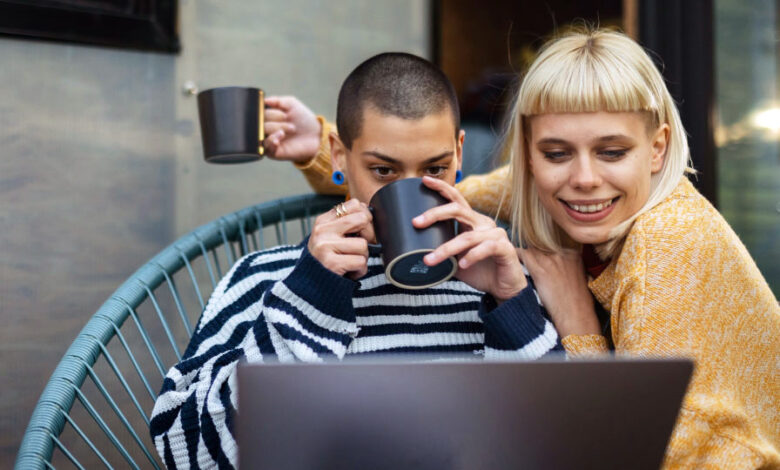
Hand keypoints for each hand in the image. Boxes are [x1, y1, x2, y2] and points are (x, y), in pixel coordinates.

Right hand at [263, 96, 321, 162]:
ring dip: (276, 127)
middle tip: (287, 118)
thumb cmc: (303, 119)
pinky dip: (272, 140)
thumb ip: (277, 100)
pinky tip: (281, 136)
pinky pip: (266, 147)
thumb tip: (264, 100)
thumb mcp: (291, 104)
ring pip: (261, 133)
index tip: (282, 111)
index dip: (268, 110)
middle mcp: (264, 129)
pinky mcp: (273, 152)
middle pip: (259, 122)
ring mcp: (268, 141)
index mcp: (266, 118)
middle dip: (274, 118)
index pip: (258, 112)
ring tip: (292, 128)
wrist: (315, 135)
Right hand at [308, 199, 375, 279]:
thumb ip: (346, 224)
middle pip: (363, 219)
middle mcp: (322, 231)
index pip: (355, 204)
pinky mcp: (331, 263)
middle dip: (369, 234)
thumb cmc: (327, 260)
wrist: (311, 286)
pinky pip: (361, 262)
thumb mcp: (331, 237)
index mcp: (323, 221)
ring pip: (364, 244)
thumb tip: (369, 213)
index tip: (360, 230)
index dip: (365, 217)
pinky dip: (360, 270)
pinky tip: (349, 272)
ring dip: (363, 257)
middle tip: (359, 247)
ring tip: (350, 262)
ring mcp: (325, 246)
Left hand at [413, 176, 526, 301]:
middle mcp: (483, 224)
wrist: (503, 289)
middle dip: (435, 214)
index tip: (424, 181)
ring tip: (430, 260)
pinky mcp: (505, 248)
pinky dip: (472, 256)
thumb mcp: (455, 260)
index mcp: (472, 222)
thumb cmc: (479, 272)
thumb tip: (413, 254)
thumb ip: (440, 253)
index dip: (442, 188)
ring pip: (468, 236)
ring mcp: (496, 234)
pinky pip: (486, 247)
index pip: (456, 199)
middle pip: (458, 210)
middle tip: (416, 222)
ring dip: (446, 249)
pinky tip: (463, 264)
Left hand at [519, 246, 600, 336]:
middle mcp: (563, 254)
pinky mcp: (540, 270)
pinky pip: (522, 255)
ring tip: (515, 263)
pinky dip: (516, 257)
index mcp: (574, 256)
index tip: (538, 262)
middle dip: (533, 255)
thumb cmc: (578, 305)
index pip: (552, 248)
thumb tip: (558, 271)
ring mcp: (552, 260)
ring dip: (524, 257)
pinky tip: (511, 262)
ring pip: (531, 250)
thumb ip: (568, 270)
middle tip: (524, 263)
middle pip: (541, 247)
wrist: (576, 317)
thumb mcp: (579, 281)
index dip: (542, 255)